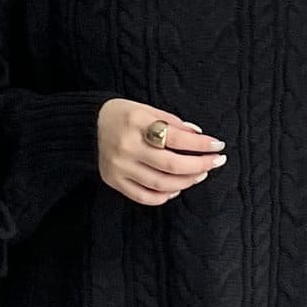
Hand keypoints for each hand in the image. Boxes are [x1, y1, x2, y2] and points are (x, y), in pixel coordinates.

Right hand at [97, 98, 227, 206]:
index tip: (218, 146)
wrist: (88, 126)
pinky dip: (164, 196)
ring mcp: (120, 167)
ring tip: (199, 175)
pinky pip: (144, 197)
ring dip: (185, 182)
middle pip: (171, 164)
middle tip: (215, 162)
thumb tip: (199, 136)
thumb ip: (173, 123)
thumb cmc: (123, 116)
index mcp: (137, 122)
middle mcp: (127, 146)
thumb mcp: (147, 109)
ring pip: (160, 184)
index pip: (176, 137)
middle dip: (199, 165)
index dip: (201, 144)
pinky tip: (176, 189)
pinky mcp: (114, 181)